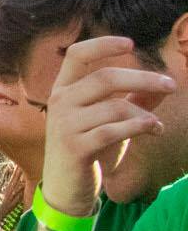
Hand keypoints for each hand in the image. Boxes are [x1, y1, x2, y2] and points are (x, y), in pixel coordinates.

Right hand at [40, 36, 170, 214]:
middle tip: (171, 84)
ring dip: (145, 114)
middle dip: (143, 79)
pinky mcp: (75, 147)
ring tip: (158, 125)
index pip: (77, 55)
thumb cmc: (89, 147)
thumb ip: (133, 99)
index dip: (102, 45)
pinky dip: (139, 128)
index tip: (131, 43)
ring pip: (114, 107)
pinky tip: (153, 129)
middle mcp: (60, 102)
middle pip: (104, 78)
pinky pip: (113, 131)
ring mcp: (65, 125)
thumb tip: (163, 82)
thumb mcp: (108, 119)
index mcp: (63, 89)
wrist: (66, 187)